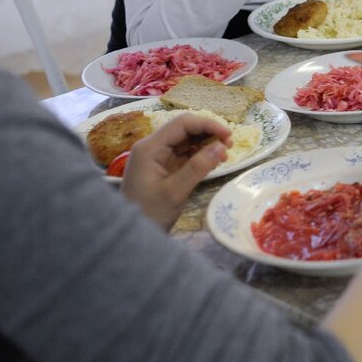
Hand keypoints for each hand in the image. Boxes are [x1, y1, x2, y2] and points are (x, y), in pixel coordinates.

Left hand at [120, 114, 232, 230]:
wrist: (132, 238)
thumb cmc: (150, 213)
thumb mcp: (175, 192)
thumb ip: (198, 167)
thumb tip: (222, 146)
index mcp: (150, 148)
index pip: (182, 124)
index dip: (208, 124)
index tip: (229, 135)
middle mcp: (152, 147)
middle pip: (184, 129)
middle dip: (208, 133)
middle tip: (230, 145)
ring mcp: (157, 157)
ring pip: (186, 140)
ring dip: (206, 143)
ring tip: (224, 154)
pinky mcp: (162, 167)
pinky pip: (184, 153)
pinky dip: (200, 154)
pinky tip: (213, 161)